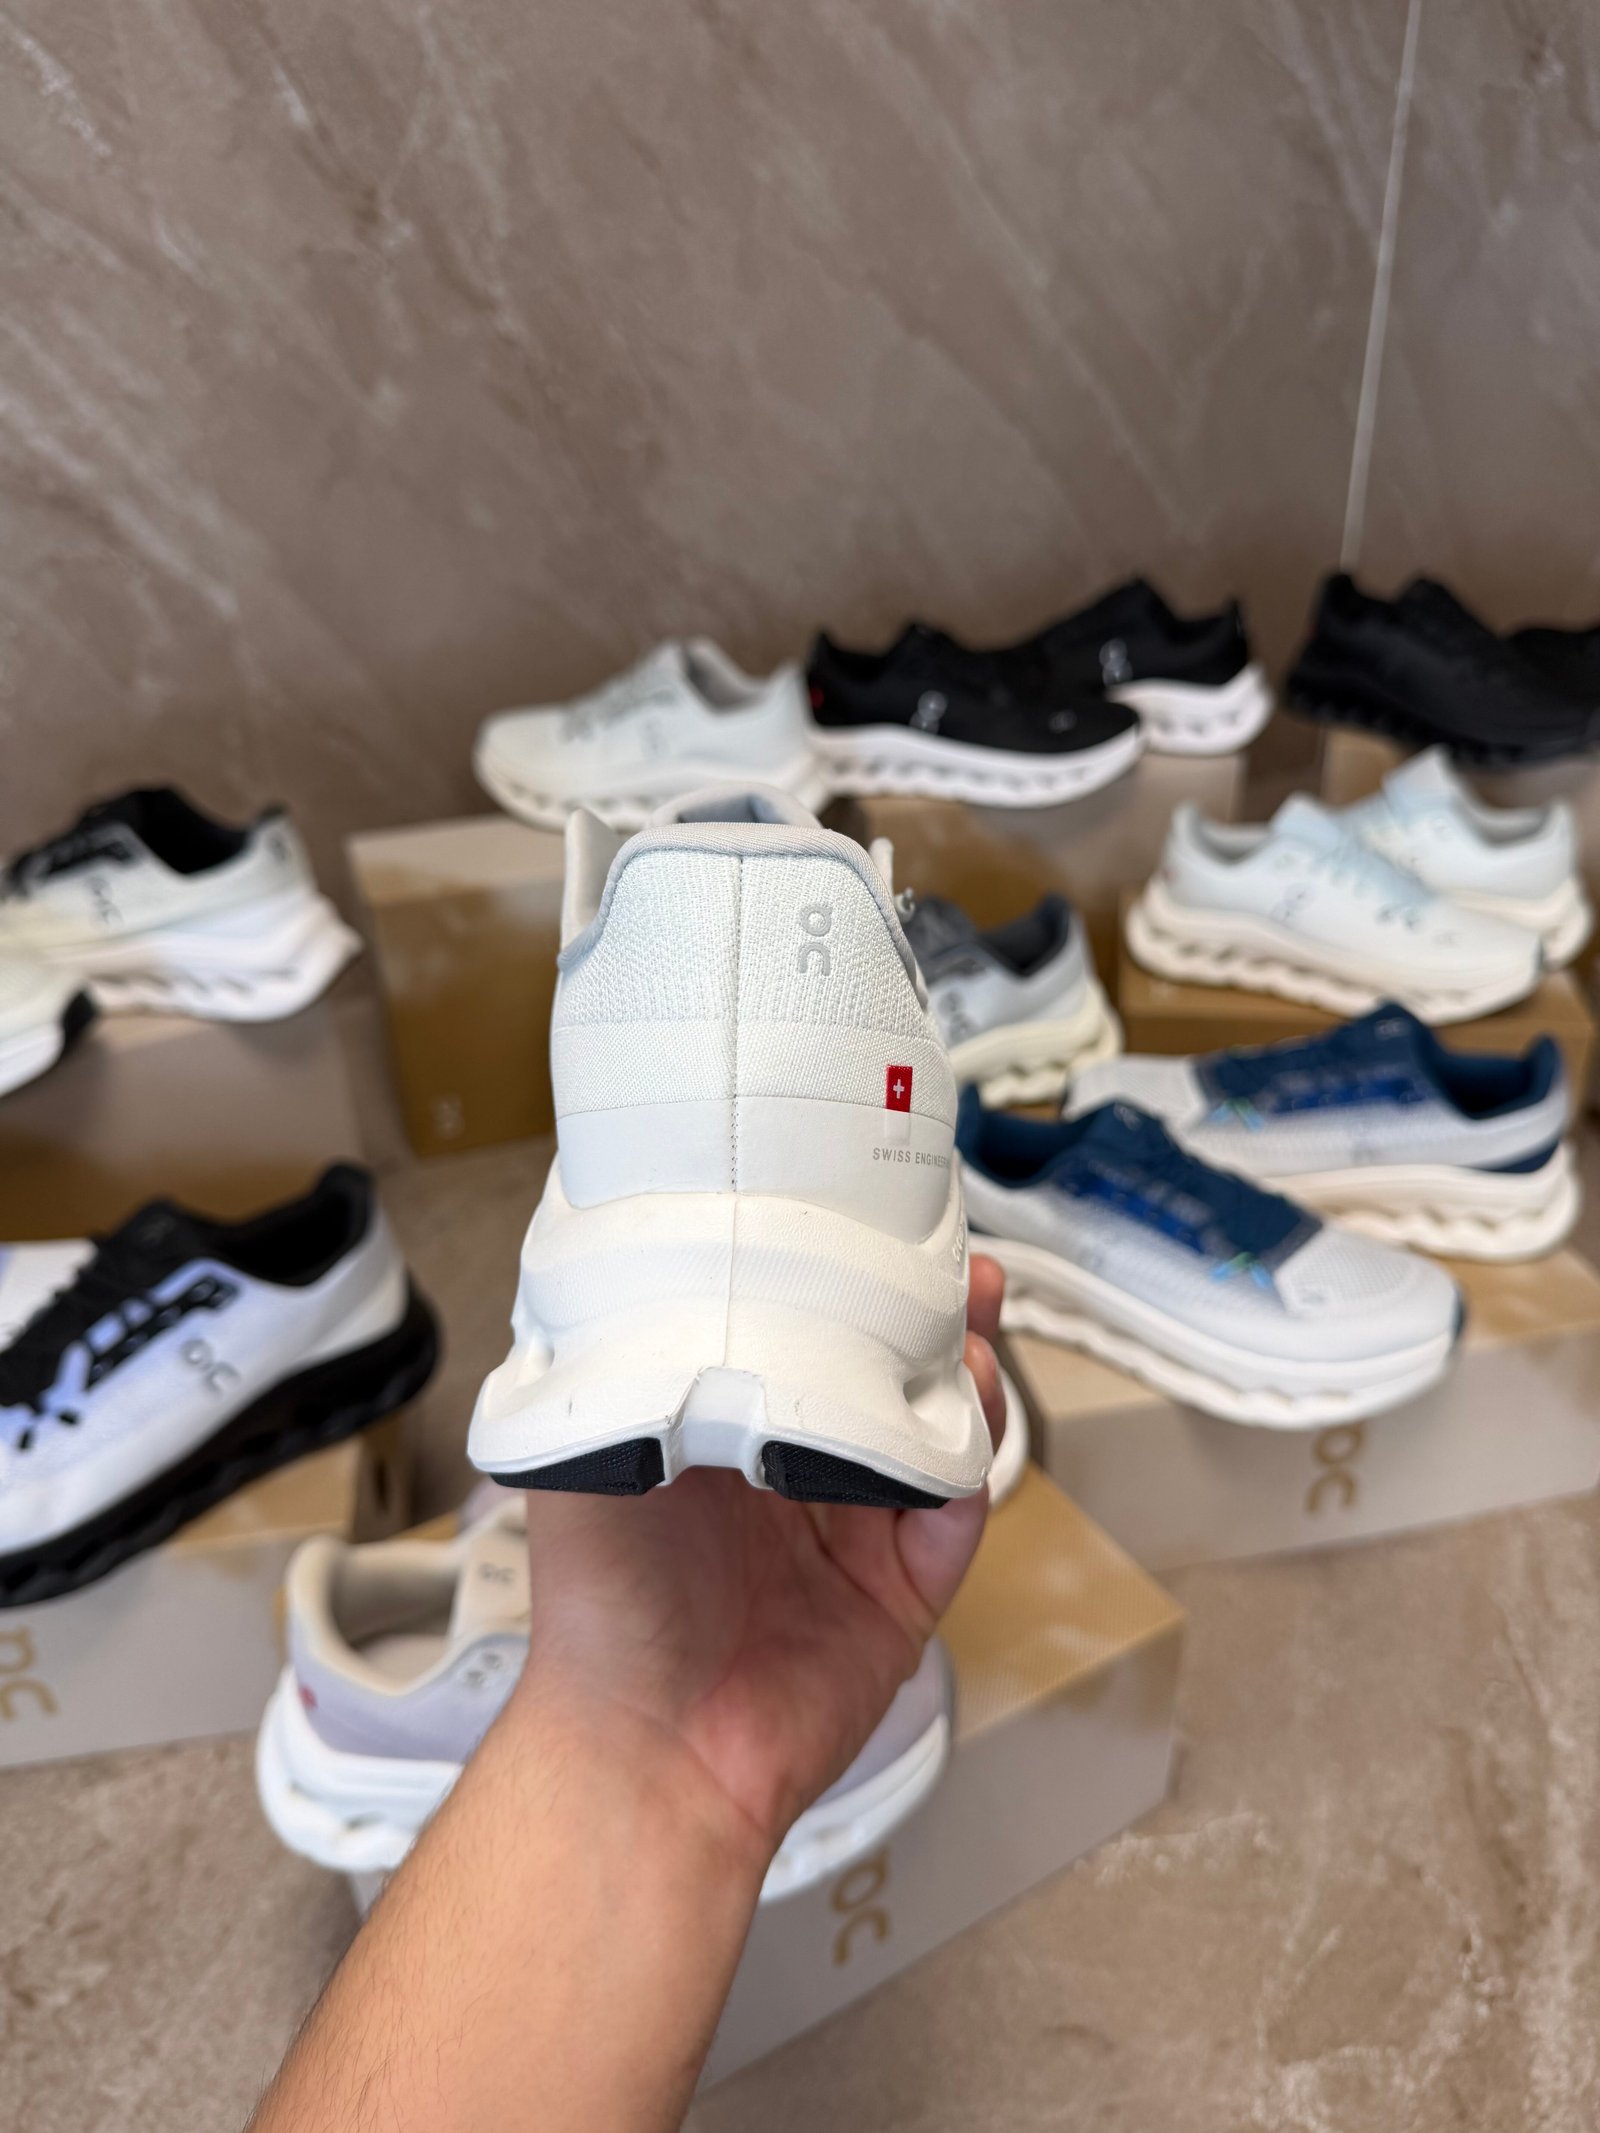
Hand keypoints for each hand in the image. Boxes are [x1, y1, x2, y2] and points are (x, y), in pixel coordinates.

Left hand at [513, 1255, 1006, 1868]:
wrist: (647, 1744)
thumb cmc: (601, 1606)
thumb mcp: (592, 1453)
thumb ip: (630, 1367)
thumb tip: (662, 1273)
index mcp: (721, 1439)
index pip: (799, 1341)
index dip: (840, 1286)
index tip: (868, 1230)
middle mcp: (791, 1481)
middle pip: (883, 1379)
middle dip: (924, 1317)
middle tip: (956, 1265)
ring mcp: (852, 1538)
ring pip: (932, 1435)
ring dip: (963, 1375)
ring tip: (974, 1323)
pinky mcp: (900, 1596)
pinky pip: (953, 1518)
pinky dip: (971, 1466)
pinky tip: (966, 1421)